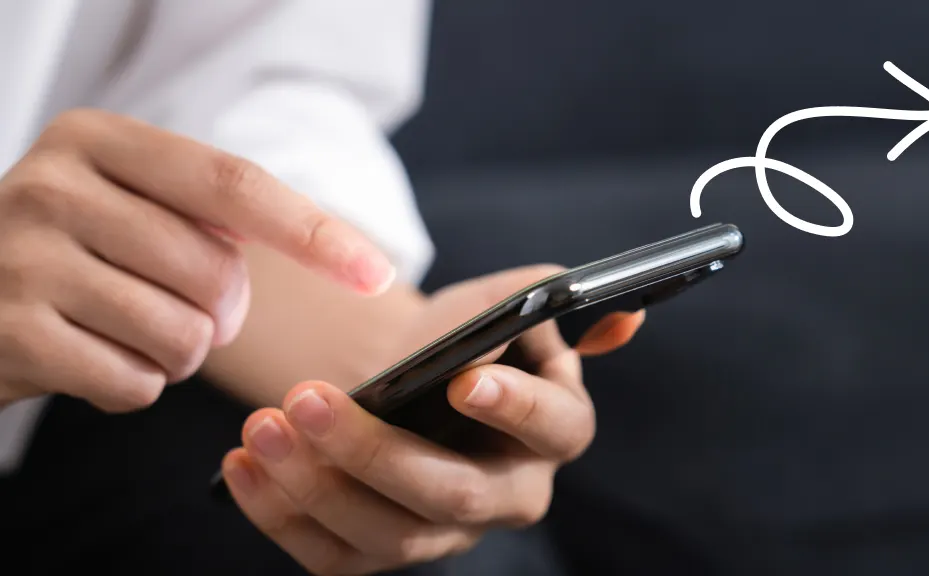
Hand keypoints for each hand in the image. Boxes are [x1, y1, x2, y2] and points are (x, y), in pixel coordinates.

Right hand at [0, 109, 392, 411]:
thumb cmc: (72, 253)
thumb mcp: (129, 204)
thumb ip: (212, 214)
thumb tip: (335, 258)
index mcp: (98, 140)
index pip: (234, 184)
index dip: (314, 232)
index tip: (375, 273)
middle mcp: (54, 185)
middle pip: (215, 271)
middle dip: (221, 312)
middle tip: (176, 306)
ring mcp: (23, 259)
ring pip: (184, 334)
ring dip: (178, 352)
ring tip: (125, 329)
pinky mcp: (10, 334)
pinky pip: (135, 383)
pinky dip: (134, 384)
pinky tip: (91, 357)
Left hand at [219, 266, 644, 574]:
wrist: (406, 376)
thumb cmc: (460, 336)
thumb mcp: (509, 304)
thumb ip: (551, 304)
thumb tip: (622, 320)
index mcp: (552, 431)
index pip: (555, 428)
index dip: (516, 408)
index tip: (463, 380)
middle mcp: (507, 495)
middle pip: (451, 495)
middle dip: (375, 453)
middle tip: (307, 400)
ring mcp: (444, 536)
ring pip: (387, 537)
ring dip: (316, 486)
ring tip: (263, 426)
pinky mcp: (383, 553)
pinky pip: (333, 558)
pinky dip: (281, 516)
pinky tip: (244, 465)